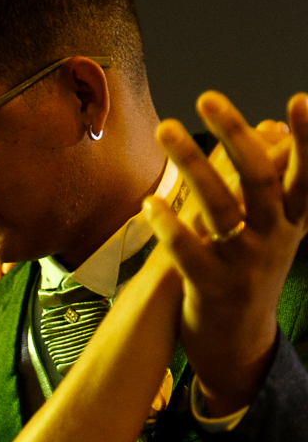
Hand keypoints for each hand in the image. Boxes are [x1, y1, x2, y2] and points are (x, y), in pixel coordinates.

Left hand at [144, 91, 307, 415]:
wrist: (238, 344)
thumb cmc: (252, 273)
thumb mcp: (277, 230)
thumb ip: (278, 181)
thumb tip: (276, 125)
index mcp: (292, 223)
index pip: (306, 176)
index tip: (300, 100)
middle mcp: (273, 240)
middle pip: (259, 179)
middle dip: (235, 135)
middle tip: (207, 98)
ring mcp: (242, 265)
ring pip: (219, 208)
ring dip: (190, 164)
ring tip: (164, 128)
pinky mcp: (210, 287)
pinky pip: (187, 250)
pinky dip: (168, 223)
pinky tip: (148, 202)